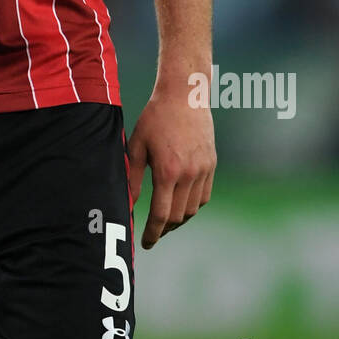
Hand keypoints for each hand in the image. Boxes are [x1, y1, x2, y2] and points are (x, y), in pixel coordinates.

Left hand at [127, 85, 215, 247]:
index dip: (153, 233)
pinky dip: (193, 205)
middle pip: (178, 216)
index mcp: (168, 172)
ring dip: (179, 219)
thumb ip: (132, 177)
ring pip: (193, 209)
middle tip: (153, 233)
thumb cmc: (155, 117)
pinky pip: (204, 196)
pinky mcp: (212, 165)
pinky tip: (181, 204)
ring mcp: (204, 170)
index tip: (146, 243)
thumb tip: (127, 203)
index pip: (161, 215)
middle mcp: (189, 175)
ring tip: (166, 221)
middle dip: (164, 229)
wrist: (185, 95)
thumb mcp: (137, 146)